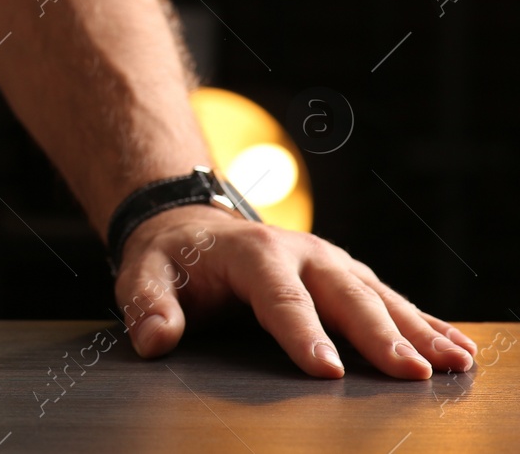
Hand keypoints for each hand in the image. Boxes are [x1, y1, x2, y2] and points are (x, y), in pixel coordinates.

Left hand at [114, 205, 478, 378]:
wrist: (188, 226)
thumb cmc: (169, 258)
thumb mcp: (142, 274)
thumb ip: (147, 305)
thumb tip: (154, 339)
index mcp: (252, 253)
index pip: (279, 298)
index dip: (303, 334)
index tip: (327, 370)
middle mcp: (299, 253)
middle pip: (343, 296)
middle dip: (378, 335)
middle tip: (410, 373)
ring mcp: (328, 263)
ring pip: (377, 297)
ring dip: (417, 330)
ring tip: (452, 364)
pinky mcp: (344, 276)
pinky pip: (389, 299)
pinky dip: (424, 323)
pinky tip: (455, 348)